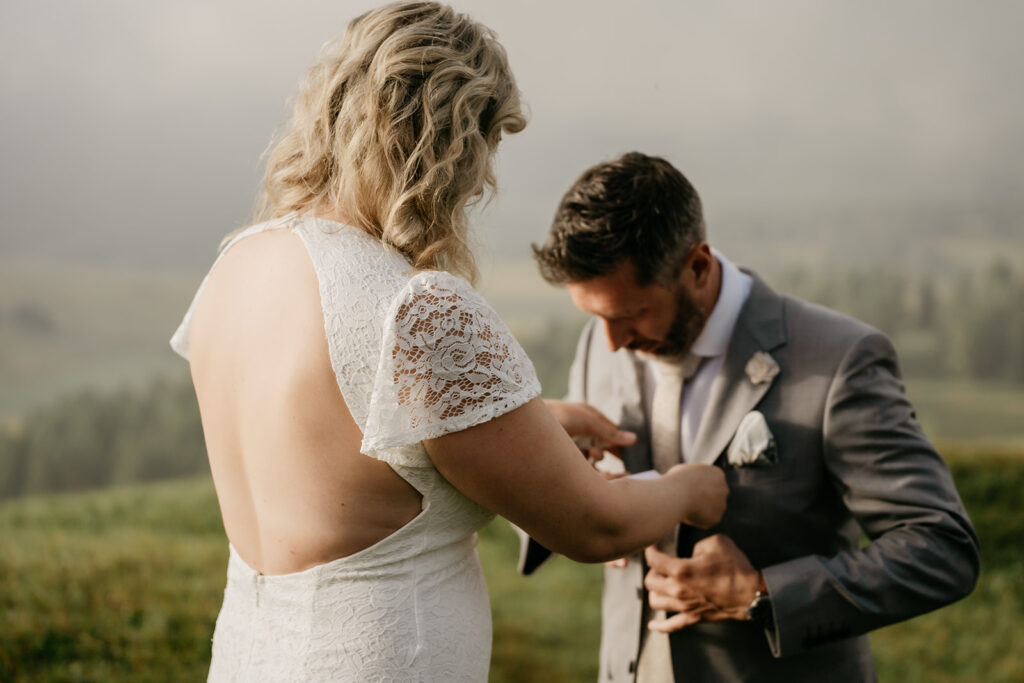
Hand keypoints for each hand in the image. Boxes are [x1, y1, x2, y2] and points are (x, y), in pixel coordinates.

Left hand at [544, 399, 636, 461]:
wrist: (529, 424)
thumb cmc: (560, 416)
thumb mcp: (588, 421)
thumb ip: (610, 432)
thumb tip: (634, 439)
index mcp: (590, 420)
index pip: (611, 435)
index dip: (619, 447)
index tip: (628, 459)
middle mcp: (583, 433)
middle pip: (602, 448)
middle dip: (607, 456)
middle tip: (617, 469)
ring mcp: (573, 445)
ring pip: (592, 459)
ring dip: (596, 460)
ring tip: (594, 458)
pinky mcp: (564, 457)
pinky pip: (581, 466)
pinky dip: (587, 469)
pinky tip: (588, 468)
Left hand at [644, 535, 763, 632]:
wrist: (751, 593)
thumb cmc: (736, 568)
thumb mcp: (716, 543)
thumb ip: (698, 545)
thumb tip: (692, 553)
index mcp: (681, 570)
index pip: (653, 559)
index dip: (650, 549)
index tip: (653, 545)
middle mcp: (678, 590)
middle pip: (650, 582)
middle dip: (653, 571)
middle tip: (661, 565)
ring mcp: (685, 606)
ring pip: (655, 602)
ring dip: (655, 592)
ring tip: (662, 585)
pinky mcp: (693, 617)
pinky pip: (671, 625)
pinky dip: (660, 626)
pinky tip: (653, 624)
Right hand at [664, 463, 727, 528]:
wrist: (678, 494)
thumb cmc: (677, 480)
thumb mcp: (684, 471)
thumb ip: (692, 477)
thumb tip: (686, 483)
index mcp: (717, 474)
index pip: (711, 483)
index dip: (699, 488)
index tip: (689, 490)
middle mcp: (723, 489)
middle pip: (714, 497)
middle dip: (703, 500)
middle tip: (688, 502)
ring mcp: (721, 504)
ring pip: (710, 510)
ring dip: (700, 511)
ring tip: (684, 507)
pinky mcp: (716, 518)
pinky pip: (705, 521)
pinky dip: (696, 520)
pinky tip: (686, 514)